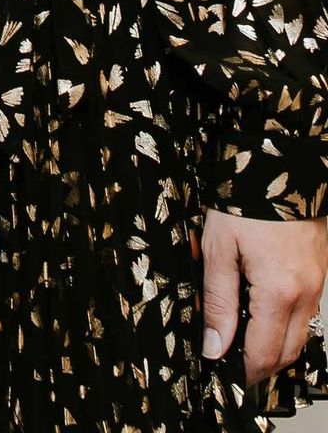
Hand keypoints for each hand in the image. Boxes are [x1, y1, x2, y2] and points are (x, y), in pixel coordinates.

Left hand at [202, 208, 327, 385]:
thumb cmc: (246, 197)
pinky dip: (286, 323)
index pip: (263, 354)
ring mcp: (316, 283)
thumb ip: (217, 301)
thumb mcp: (218, 247)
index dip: (240, 370)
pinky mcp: (319, 272)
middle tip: (230, 360)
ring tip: (242, 336)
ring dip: (274, 346)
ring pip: (300, 336)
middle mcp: (305, 293)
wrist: (279, 160)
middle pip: (287, 354)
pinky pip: (306, 313)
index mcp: (279, 291)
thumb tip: (214, 345)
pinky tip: (262, 311)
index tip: (220, 370)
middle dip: (259, 365)